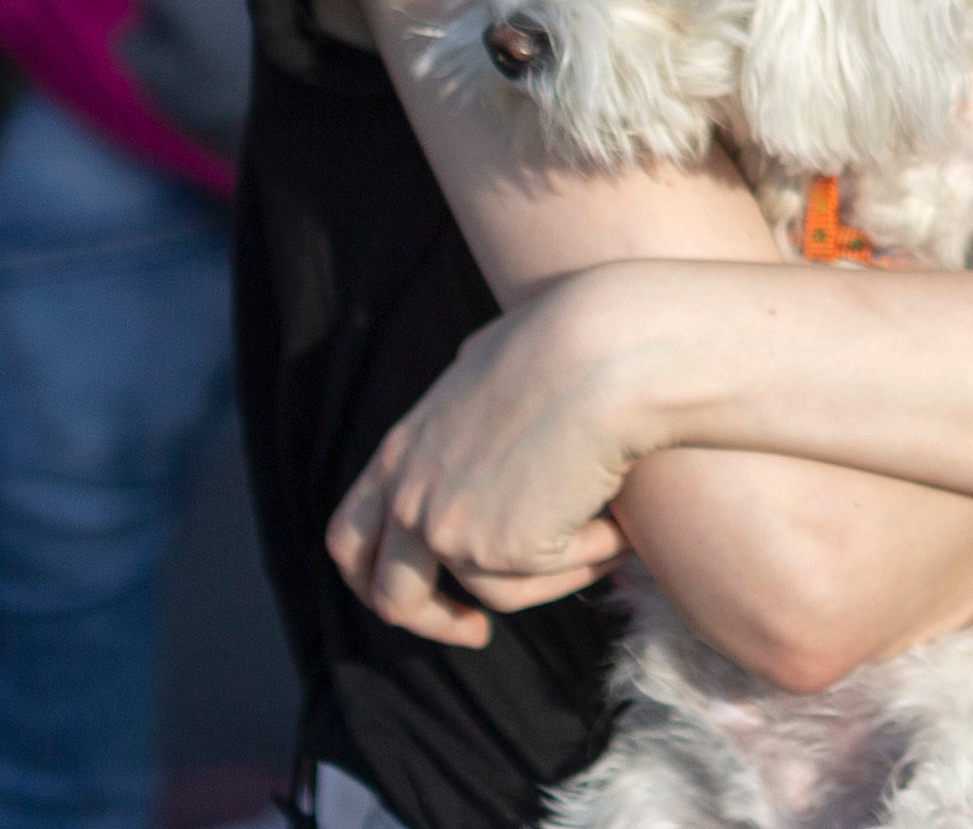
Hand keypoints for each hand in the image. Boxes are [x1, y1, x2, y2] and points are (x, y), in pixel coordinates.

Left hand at [327, 267, 652, 646]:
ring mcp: (450, 529)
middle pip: (392, 596)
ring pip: (492, 593)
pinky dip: (588, 556)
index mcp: (399, 453)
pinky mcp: (501, 550)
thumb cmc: (568, 339)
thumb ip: (466, 407)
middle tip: (474, 632)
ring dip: (551, 570)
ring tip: (605, 529)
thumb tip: (472, 398)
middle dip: (433, 624)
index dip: (375, 580)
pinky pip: (551, 575)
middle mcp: (409, 497)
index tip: (420, 594)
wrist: (606, 351)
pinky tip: (620, 521)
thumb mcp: (486, 365)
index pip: (351, 539)